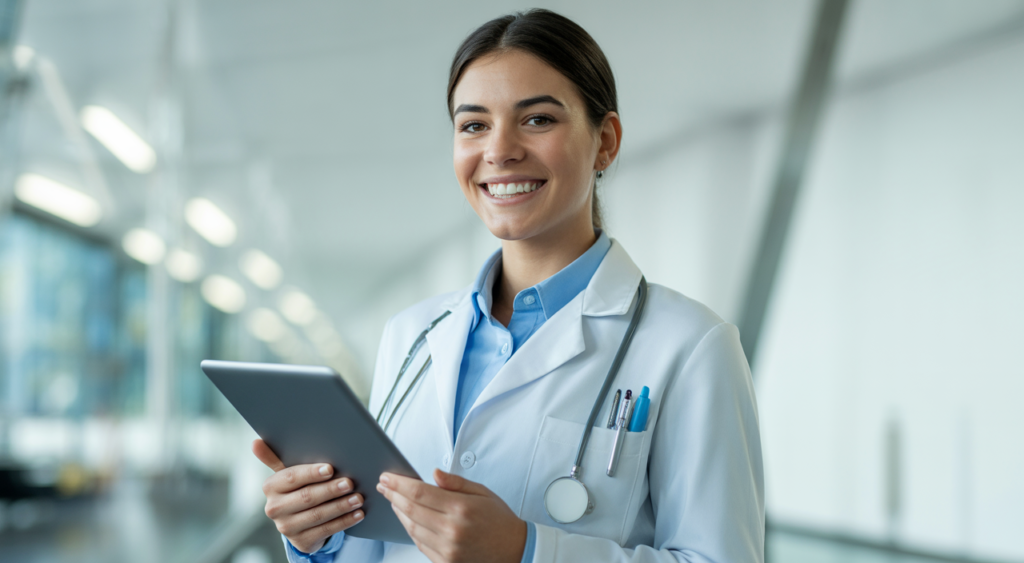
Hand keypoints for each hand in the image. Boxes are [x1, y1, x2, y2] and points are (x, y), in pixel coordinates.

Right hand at [252, 439, 365, 553]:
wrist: (299, 521)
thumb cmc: (298, 488)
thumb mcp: (289, 474)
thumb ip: (275, 457)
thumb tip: (255, 442)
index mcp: (271, 487)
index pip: (291, 477)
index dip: (311, 473)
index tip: (330, 468)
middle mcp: (274, 508)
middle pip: (306, 497)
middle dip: (330, 490)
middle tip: (350, 483)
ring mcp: (286, 527)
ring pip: (317, 515)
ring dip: (341, 506)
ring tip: (358, 498)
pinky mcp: (301, 541)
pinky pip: (326, 531)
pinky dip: (344, 521)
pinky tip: (358, 513)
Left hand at [378, 468, 526, 562]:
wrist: (516, 550)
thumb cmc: (499, 520)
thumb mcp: (482, 492)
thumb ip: (455, 482)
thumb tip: (432, 473)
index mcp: (461, 508)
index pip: (419, 492)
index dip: (399, 483)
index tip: (387, 476)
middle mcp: (452, 530)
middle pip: (410, 510)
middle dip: (392, 495)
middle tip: (383, 485)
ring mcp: (447, 549)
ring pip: (411, 528)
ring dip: (398, 512)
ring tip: (393, 500)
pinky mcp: (446, 562)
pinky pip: (420, 544)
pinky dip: (410, 530)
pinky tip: (408, 519)